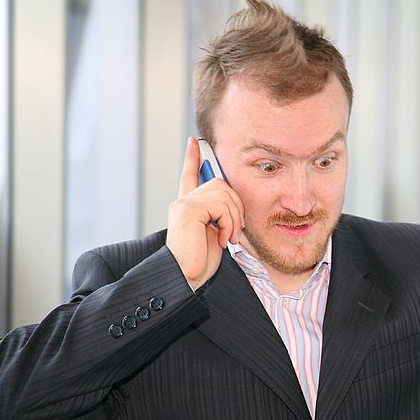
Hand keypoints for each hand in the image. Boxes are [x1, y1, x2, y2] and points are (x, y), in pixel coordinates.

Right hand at [167, 137, 245, 290]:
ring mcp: (184, 205)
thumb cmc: (200, 263)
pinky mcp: (188, 210)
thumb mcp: (214, 234)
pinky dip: (229, 223)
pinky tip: (223, 240)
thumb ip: (219, 216)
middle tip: (235, 230)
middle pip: (220, 183)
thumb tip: (233, 204)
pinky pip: (221, 206)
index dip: (192, 157)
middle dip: (236, 205)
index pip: (189, 175)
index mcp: (188, 207)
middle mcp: (183, 202)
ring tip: (230, 238)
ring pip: (224, 194)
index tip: (195, 141)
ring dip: (234, 218)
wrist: (185, 279)